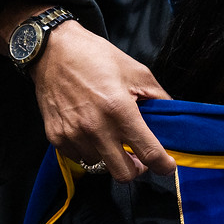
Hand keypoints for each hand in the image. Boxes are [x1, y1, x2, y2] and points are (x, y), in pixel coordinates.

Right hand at [28, 22, 175, 181]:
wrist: (53, 50)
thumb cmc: (95, 57)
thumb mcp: (136, 71)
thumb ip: (158, 97)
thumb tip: (169, 119)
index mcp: (119, 110)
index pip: (149, 152)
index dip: (163, 165)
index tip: (166, 166)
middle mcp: (96, 127)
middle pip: (123, 173)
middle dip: (136, 168)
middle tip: (137, 157)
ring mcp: (73, 134)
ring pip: (99, 165)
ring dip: (108, 156)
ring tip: (108, 135)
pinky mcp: (56, 136)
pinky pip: (78, 157)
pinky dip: (87, 150)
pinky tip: (89, 132)